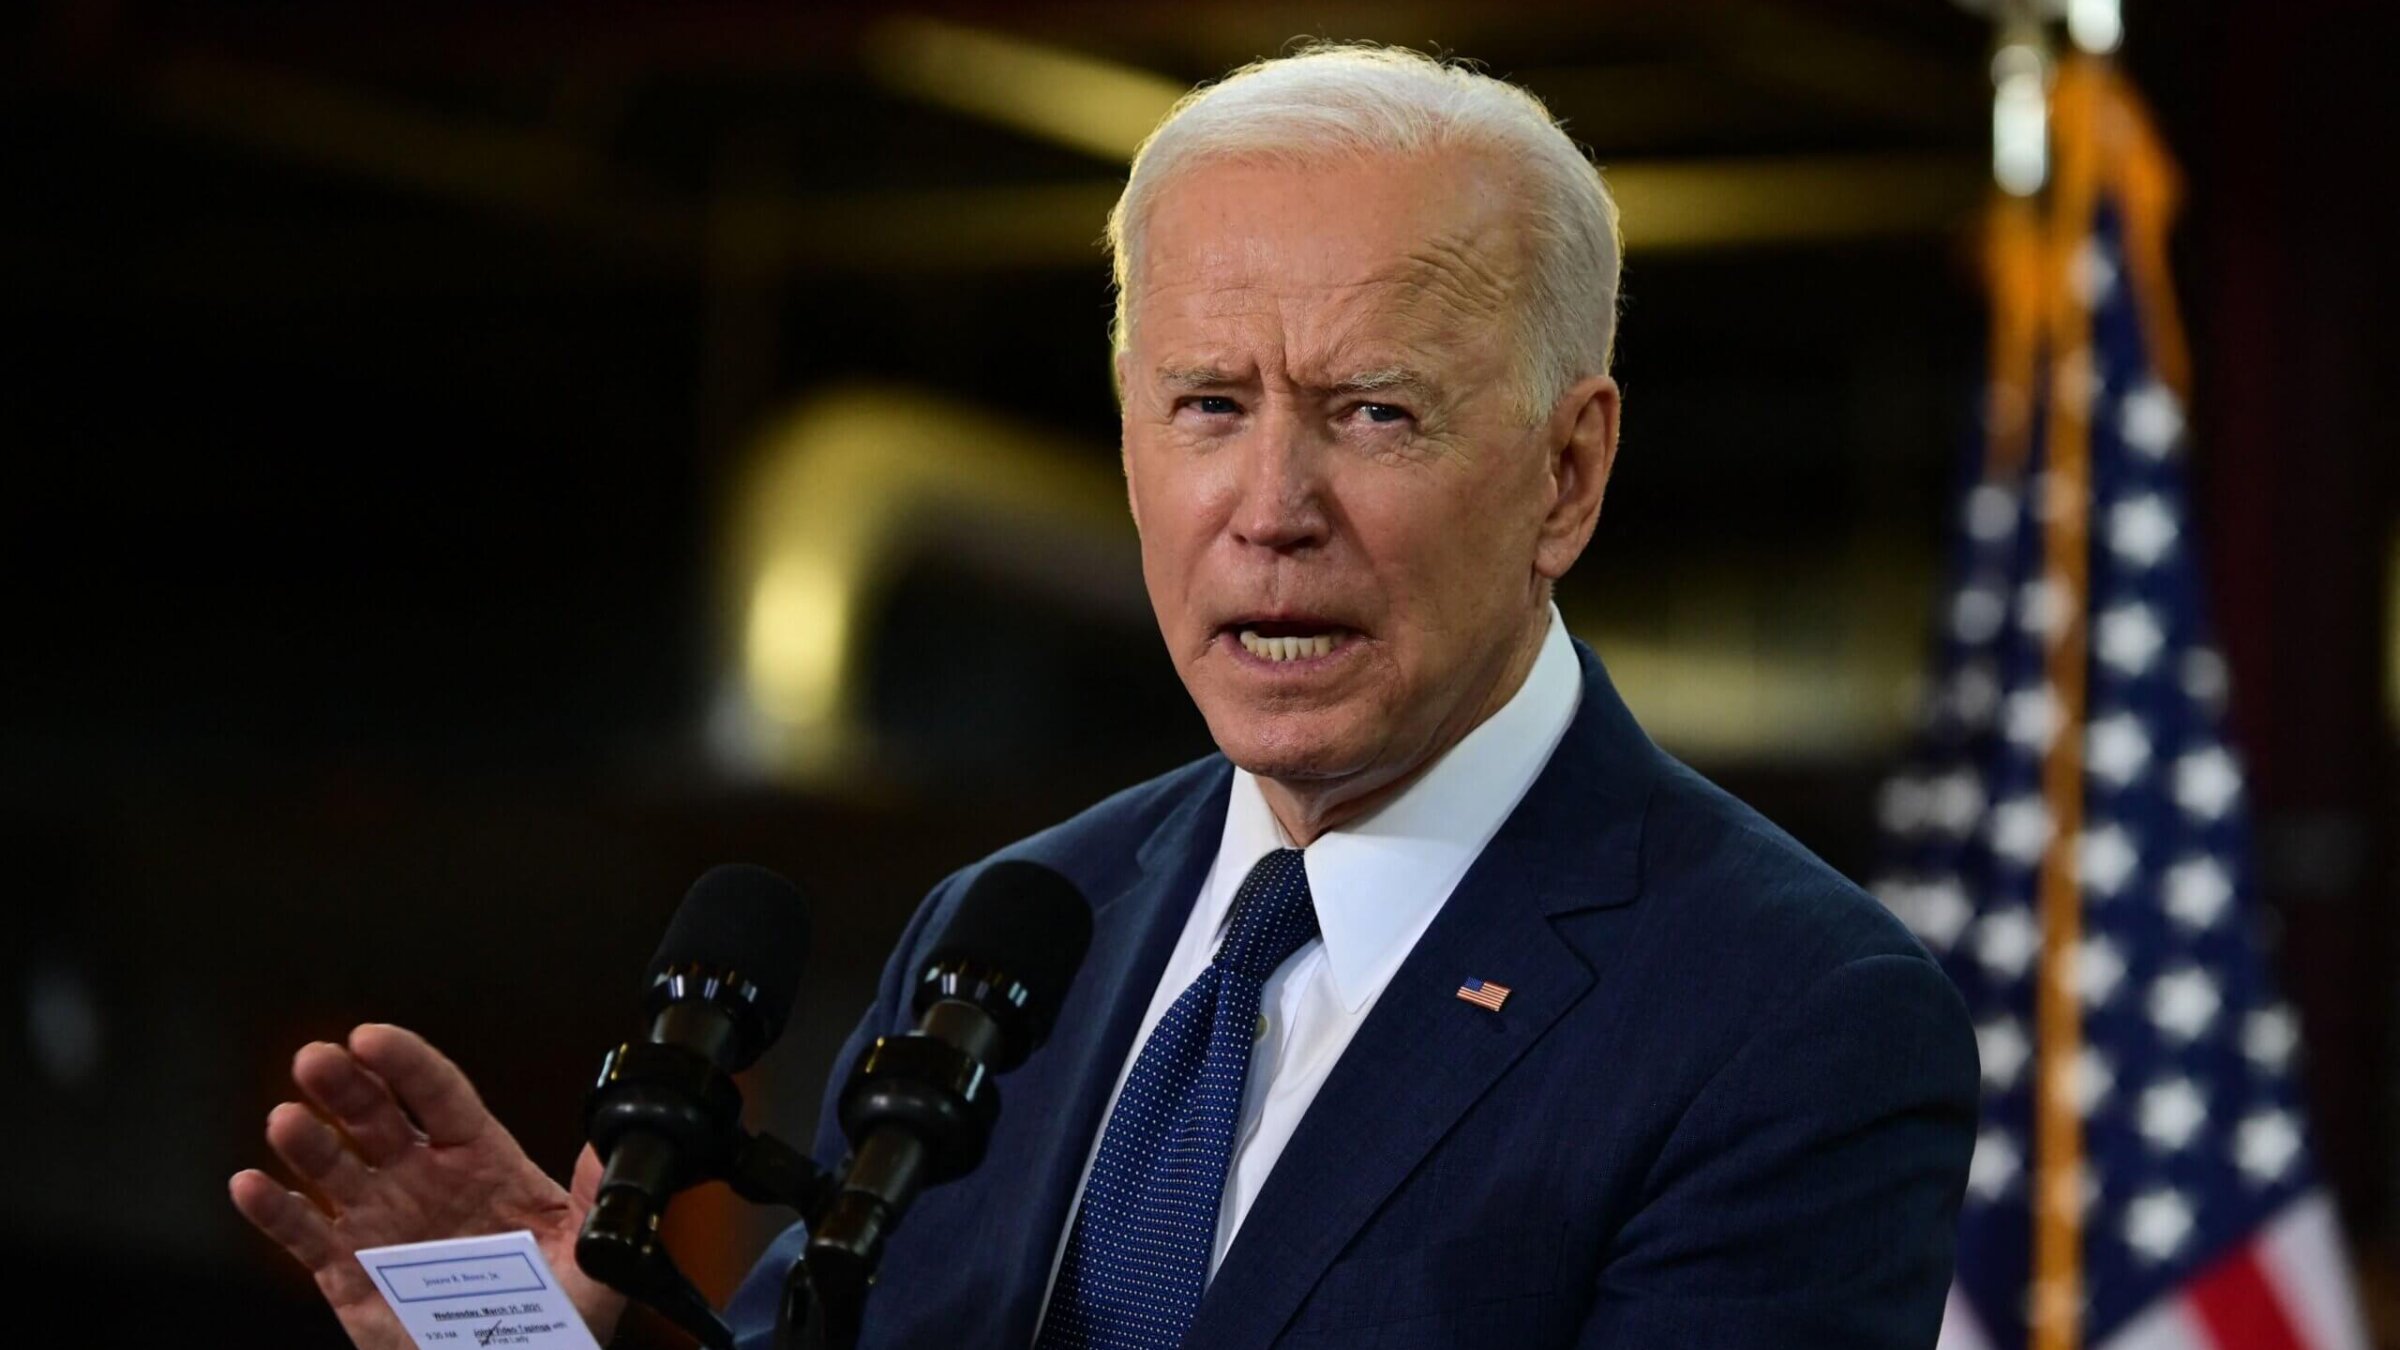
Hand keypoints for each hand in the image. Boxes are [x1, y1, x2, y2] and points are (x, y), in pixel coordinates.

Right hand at [229, 1023, 627, 1347]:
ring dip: (305, 1142)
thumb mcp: (593, 1252)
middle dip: (345, 1085)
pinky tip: (251, 1186)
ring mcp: (381, 1222)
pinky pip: (305, 1236)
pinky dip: (273, 1212)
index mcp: (481, 1161)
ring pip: (333, 1169)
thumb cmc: (556, 1314)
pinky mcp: (348, 1272)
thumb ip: (600, 1194)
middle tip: (317, 1058)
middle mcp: (423, 1180)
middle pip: (376, 1117)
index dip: (405, 1062)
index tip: (372, 1037)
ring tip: (285, 1121)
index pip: (438, 1095)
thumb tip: (613, 1140)